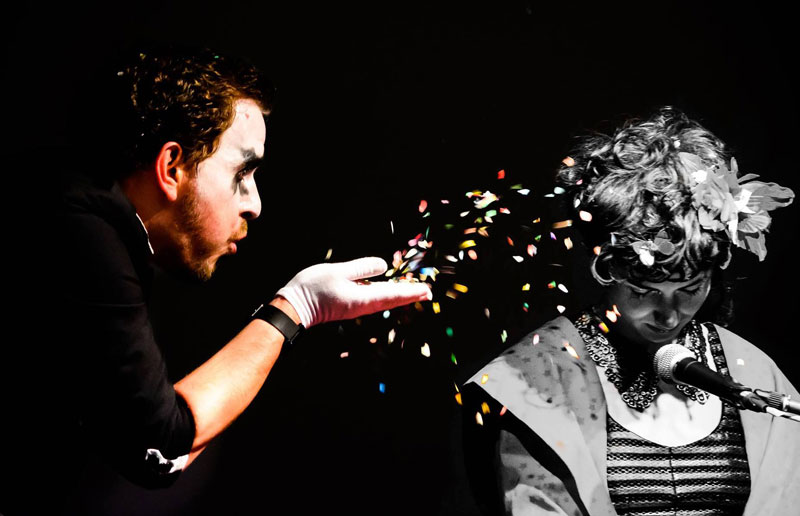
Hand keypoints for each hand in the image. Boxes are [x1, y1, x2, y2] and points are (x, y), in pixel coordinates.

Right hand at [276, 257, 431, 327]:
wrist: (294, 307)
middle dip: (410, 295)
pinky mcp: (349, 305)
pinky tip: (387, 291)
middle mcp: (363, 306)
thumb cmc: (314, 288)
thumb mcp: (339, 272)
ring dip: (399, 295)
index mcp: (363, 298)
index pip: (393, 294)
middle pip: (392, 300)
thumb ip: (362, 268)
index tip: (426, 290)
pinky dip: (385, 295)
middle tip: (427, 292)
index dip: (411, 291)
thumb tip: (383, 266)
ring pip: (384, 301)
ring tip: (413, 292)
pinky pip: (373, 300)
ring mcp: (356, 307)